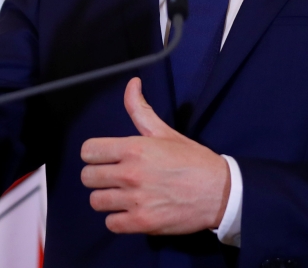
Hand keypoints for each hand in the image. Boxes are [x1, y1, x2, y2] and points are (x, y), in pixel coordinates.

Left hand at [80, 78, 230, 234]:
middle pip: (87, 177)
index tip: (105, 158)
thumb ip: (140, 109)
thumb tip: (132, 83)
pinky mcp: (142, 223)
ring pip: (96, 201)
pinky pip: (111, 224)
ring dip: (107, 198)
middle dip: (98, 176)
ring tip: (122, 196)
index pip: (88, 151)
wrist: (220, 192)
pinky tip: (130, 211)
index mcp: (133, 148)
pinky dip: (118, 220)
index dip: (94, 154)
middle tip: (114, 177)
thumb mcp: (165, 132)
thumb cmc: (192, 160)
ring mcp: (135, 200)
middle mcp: (130, 173)